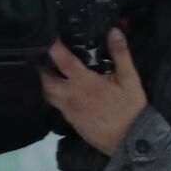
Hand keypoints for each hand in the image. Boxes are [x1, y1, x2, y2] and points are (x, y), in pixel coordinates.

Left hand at [40, 30, 147, 155]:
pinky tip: (61, 90)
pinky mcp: (70, 121)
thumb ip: (120, 54)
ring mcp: (68, 111)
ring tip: (49, 72)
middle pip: (45, 82)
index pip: (62, 62)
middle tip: (42, 58)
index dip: (52, 49)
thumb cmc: (129, 108)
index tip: (47, 39)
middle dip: (41, 69)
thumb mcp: (129, 78)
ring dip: (45, 84)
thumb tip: (114, 31)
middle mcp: (70, 96)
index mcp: (83, 83)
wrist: (128, 139)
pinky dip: (54, 96)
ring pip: (48, 96)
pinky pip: (56, 106)